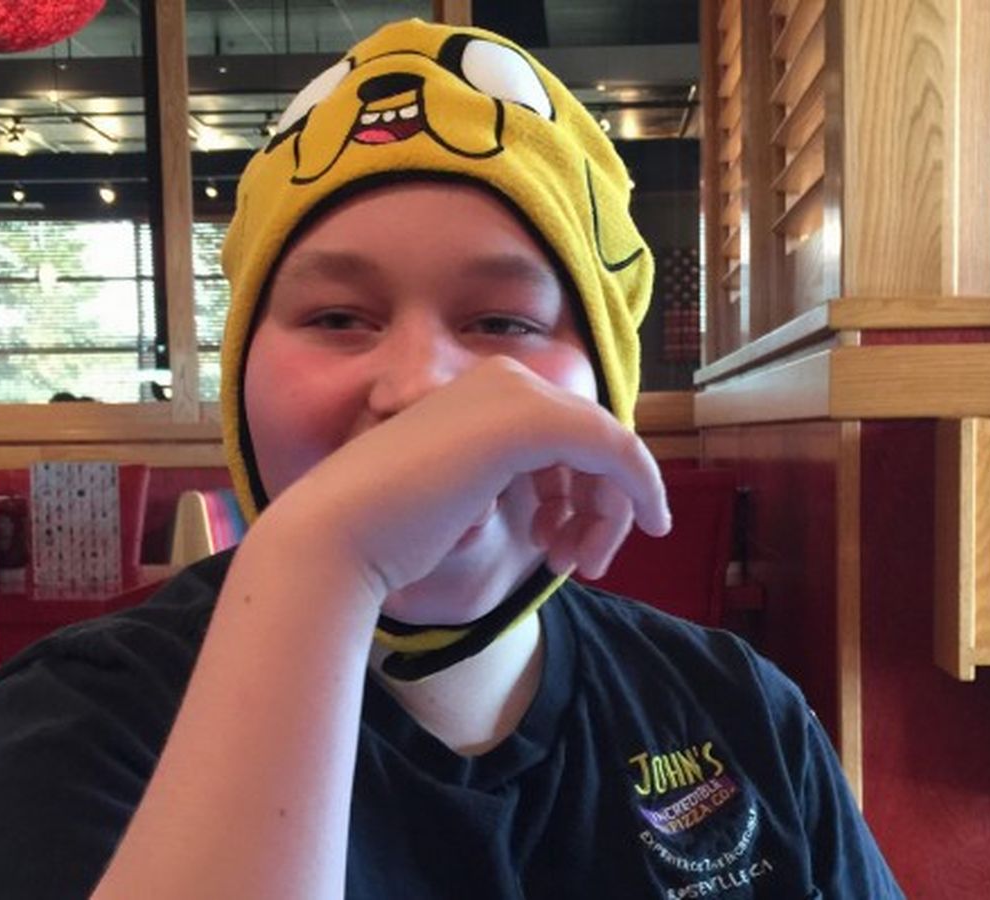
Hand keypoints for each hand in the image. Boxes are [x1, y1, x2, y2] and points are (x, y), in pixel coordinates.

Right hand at [257, 355, 670, 602]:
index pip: (563, 433)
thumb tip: (572, 495)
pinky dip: (641, 486)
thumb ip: (510, 478)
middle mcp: (502, 378)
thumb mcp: (463, 494)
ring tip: (576, 564)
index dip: (583, 491)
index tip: (568, 549)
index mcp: (480, 390)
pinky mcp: (531, 421)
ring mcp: (516, 394)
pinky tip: (650, 524)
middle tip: (580, 563)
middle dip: (598, 504)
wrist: (339, 533)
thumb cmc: (388, 529)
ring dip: (607, 511)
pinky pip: (615, 448)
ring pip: (606, 447)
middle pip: (589, 439)